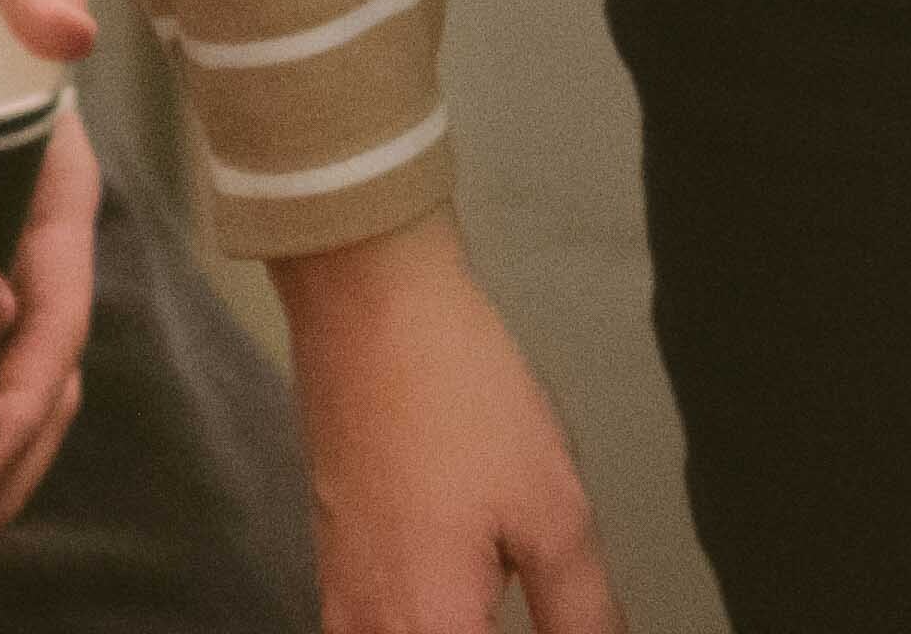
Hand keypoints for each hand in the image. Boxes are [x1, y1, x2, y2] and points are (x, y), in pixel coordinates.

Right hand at [273, 216, 623, 633]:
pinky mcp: (329, 562)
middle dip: (492, 629)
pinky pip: (368, 630)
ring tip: (498, 604)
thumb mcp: (552, 511)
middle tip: (550, 608)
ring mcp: (338, 597)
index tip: (570, 619)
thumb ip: (581, 612)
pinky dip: (419, 623)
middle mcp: (368, 629)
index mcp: (430, 629)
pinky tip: (456, 604)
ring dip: (455, 627)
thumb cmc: (459, 398)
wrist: (369, 308)